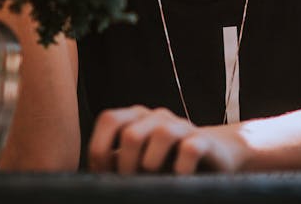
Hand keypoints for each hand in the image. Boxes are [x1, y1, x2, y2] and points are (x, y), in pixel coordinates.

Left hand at [88, 105, 249, 174]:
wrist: (212, 154)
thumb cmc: (165, 162)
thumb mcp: (136, 161)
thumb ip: (117, 163)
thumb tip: (88, 182)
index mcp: (136, 117)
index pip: (109, 119)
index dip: (99, 149)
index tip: (103, 175)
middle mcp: (157, 116)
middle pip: (132, 133)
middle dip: (127, 166)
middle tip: (131, 183)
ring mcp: (181, 126)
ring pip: (162, 134)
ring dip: (152, 164)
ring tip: (155, 179)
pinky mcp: (204, 140)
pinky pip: (190, 149)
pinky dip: (181, 169)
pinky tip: (178, 180)